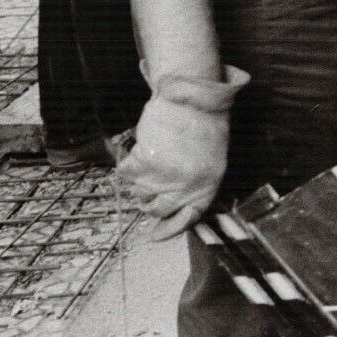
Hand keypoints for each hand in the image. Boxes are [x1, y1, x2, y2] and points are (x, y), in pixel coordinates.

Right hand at [117, 65, 249, 240]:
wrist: (192, 99)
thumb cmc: (204, 129)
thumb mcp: (211, 162)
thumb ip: (193, 189)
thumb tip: (165, 219)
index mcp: (208, 186)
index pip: (188, 218)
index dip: (170, 229)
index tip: (154, 236)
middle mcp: (185, 187)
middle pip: (156, 209)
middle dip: (150, 200)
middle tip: (154, 179)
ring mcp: (163, 177)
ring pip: (138, 193)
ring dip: (141, 180)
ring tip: (155, 156)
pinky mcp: (143, 163)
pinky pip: (126, 174)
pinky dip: (129, 163)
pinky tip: (145, 147)